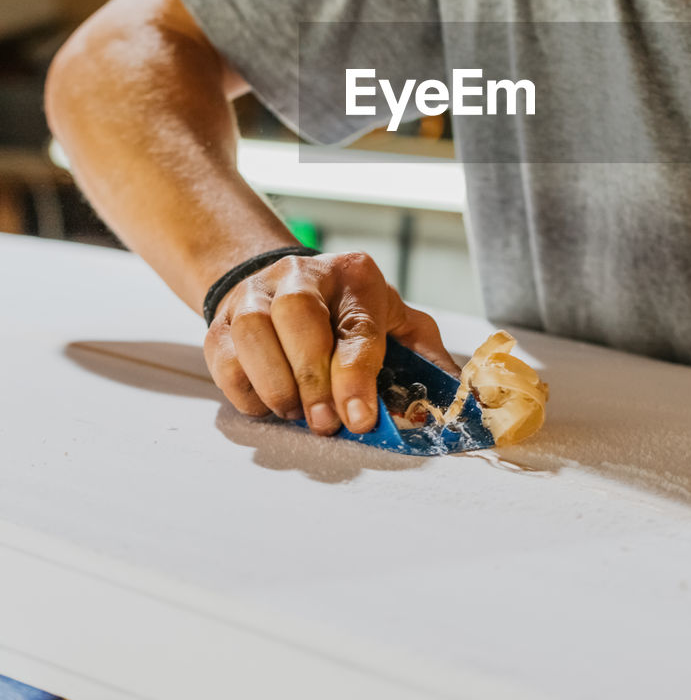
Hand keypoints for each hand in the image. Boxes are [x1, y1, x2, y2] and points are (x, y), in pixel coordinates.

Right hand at [203, 251, 460, 434]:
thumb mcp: (398, 323)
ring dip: (275, 384)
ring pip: (253, 332)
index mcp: (356, 277)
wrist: (286, 284)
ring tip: (295, 413)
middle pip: (298, 317)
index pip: (356, 326)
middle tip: (324, 424)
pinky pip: (224, 357)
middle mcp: (302, 275)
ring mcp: (256, 295)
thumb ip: (427, 361)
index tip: (359, 419)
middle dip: (312, 379)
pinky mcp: (222, 321)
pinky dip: (246, 390)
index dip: (356, 377)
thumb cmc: (352, 315)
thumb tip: (459, 409)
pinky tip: (269, 404)